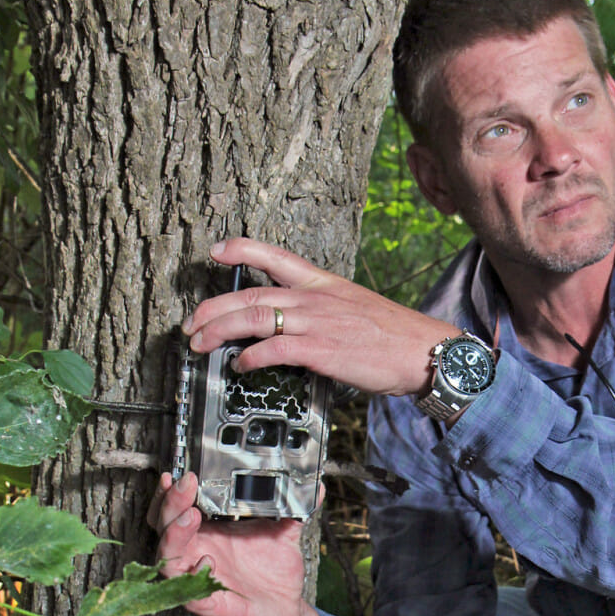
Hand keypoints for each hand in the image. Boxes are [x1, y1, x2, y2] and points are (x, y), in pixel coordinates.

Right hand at [147, 471, 326, 615]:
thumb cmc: (275, 573)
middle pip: (164, 526)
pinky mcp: (210, 603)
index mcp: (210, 532)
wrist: (287, 611)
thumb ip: (294, 509)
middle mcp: (198, 552)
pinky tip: (208, 561)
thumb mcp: (285, 534)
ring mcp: (200, 577)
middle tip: (186, 485)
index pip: (177, 509)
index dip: (172, 491)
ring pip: (167, 558)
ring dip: (174, 535)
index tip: (183, 473)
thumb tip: (313, 487)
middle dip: (169, 503)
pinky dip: (195, 575)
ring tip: (191, 515)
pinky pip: (190, 593)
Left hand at [183, 238, 458, 396]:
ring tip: (201, 344)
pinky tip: (240, 365)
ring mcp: (316, 323)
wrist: (423, 350)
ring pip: (253, 319)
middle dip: (213, 308)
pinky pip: (274, 349)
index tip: (216, 251)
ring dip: (219, 332)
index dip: (241, 250)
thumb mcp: (354, 307)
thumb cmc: (393, 335)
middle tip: (191, 323)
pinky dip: (251, 357)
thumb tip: (293, 328)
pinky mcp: (321, 350)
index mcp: (323, 283)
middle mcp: (314, 298)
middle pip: (251, 295)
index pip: (275, 256)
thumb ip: (321, 312)